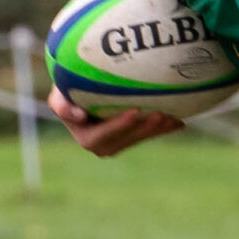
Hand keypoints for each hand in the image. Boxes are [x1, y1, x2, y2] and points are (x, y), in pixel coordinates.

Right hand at [48, 86, 181, 156]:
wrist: (80, 95)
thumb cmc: (68, 93)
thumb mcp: (58, 97)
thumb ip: (61, 106)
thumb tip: (79, 116)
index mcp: (88, 139)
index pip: (104, 136)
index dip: (120, 125)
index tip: (134, 111)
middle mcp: (105, 146)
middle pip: (128, 139)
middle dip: (145, 129)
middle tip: (160, 113)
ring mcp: (121, 143)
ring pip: (141, 138)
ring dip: (157, 129)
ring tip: (172, 116)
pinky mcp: (134, 137)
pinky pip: (149, 134)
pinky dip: (165, 128)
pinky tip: (180, 120)